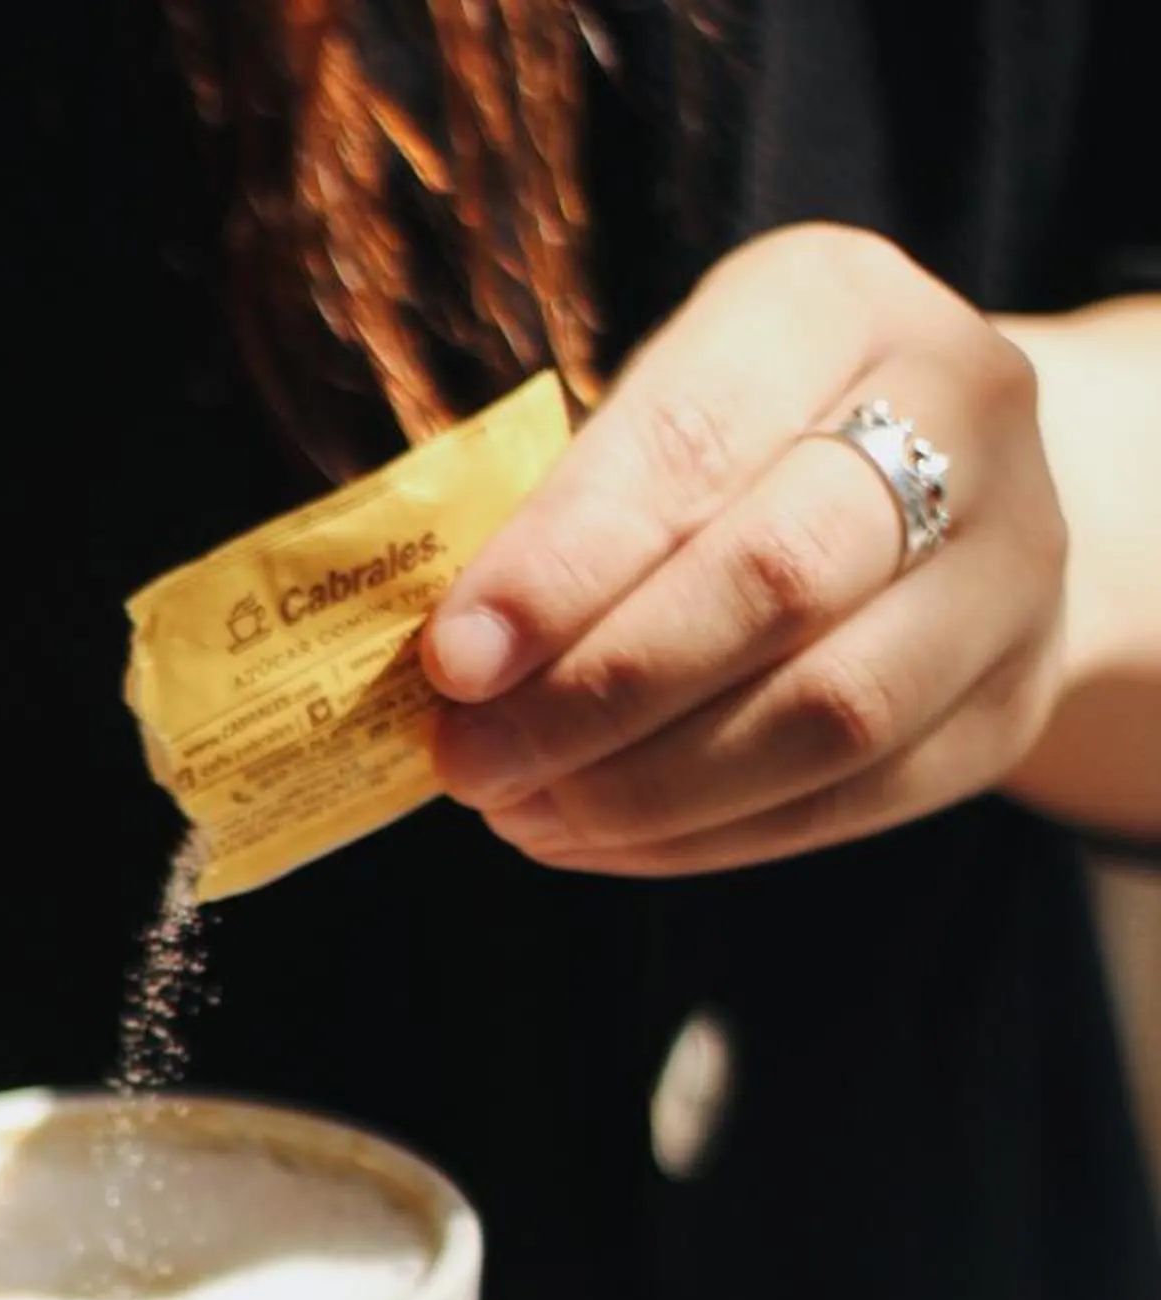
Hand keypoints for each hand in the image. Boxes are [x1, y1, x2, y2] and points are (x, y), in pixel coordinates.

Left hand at [422, 224, 1067, 873]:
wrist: (955, 490)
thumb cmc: (747, 449)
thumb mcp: (662, 414)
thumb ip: (565, 512)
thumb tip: (444, 662)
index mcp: (839, 303)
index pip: (692, 442)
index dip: (563, 565)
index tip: (451, 661)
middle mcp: (963, 413)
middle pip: (777, 580)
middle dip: (598, 691)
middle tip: (472, 760)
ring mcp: (1010, 567)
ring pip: (827, 713)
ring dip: (646, 788)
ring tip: (522, 811)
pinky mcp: (1007, 702)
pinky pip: (846, 799)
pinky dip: (700, 838)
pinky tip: (592, 840)